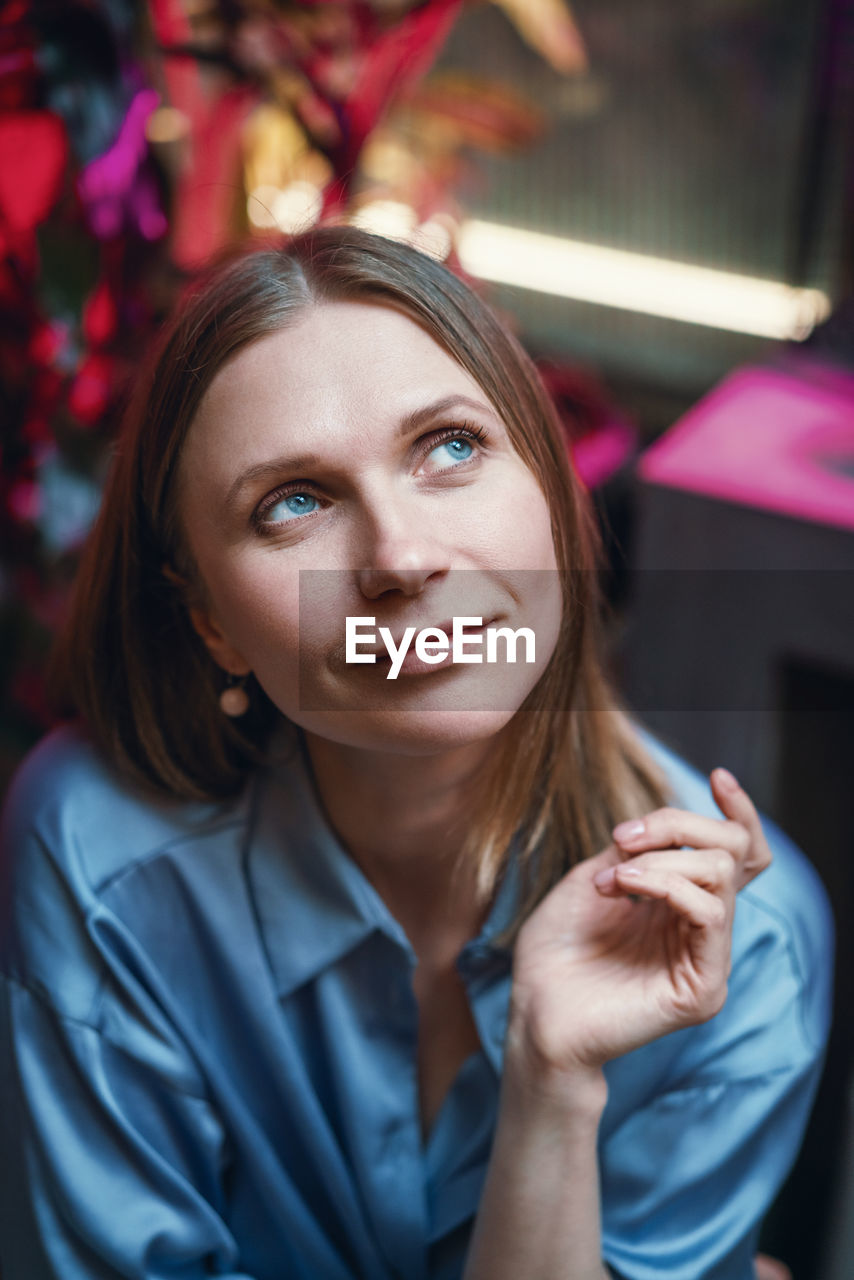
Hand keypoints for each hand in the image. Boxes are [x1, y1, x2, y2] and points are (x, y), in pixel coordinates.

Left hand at [507, 769, 769, 1082]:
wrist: (533, 1011)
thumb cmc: (556, 950)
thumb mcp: (594, 876)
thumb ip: (637, 850)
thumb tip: (667, 827)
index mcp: (682, 904)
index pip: (737, 855)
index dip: (739, 813)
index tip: (717, 777)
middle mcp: (702, 929)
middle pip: (731, 851)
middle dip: (677, 825)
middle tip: (621, 836)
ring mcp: (707, 960)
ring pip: (720, 876)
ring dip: (661, 859)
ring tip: (612, 875)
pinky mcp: (702, 989)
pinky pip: (709, 914)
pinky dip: (666, 884)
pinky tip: (623, 884)